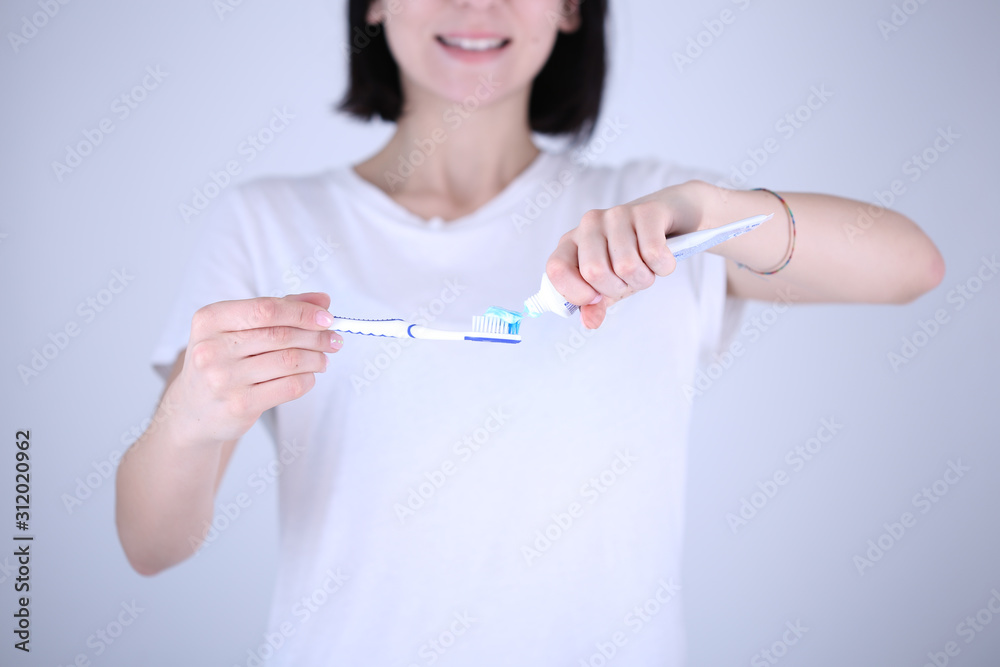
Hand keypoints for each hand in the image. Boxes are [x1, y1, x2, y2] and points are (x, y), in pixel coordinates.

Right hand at [168, 292, 342, 443]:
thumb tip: (323, 300)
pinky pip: (289, 386)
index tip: (327, 317)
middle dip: (316, 336)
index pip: (266, 309)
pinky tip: (310, 375)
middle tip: (334, 339)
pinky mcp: (239, 405)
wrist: (193, 409)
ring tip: (323, 358)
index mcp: (209, 320)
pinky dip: (308, 379)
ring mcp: (223, 379)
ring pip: (289, 361)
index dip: (302, 312)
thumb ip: (280, 309)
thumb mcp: (237, 328)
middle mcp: (212, 348)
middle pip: (280, 335)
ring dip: (316, 358)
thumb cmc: (222, 360)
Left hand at [545, 182, 704, 328]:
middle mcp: (589, 225)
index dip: (576, 293)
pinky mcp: (646, 211)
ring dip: (643, 279)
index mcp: (570, 243)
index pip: (556, 269)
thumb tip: (590, 322)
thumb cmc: (627, 256)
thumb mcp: (607, 284)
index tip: (595, 297)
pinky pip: (653, 253)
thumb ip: (594, 305)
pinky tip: (661, 260)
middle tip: (627, 281)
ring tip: (645, 269)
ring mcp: (616, 215)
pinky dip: (662, 267)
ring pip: (627, 266)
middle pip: (595, 272)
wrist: (662, 221)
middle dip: (617, 288)